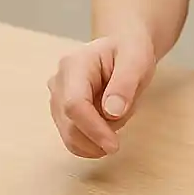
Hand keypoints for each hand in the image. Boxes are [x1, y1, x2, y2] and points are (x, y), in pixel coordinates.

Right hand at [48, 29, 156, 157]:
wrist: (122, 49)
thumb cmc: (129, 52)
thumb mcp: (136, 61)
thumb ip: (125, 84)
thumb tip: (112, 112)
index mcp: (75, 64)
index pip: (74, 104)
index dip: (92, 129)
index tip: (114, 145)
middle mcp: (59, 80)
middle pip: (69, 124)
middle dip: (97, 137)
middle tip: (121, 134)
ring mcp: (57, 96)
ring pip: (69, 135)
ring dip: (96, 140)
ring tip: (116, 119)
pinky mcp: (61, 111)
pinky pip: (72, 138)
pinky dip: (91, 143)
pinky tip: (106, 129)